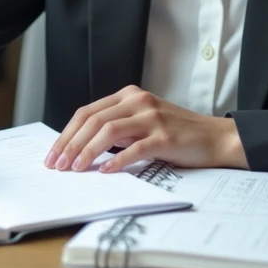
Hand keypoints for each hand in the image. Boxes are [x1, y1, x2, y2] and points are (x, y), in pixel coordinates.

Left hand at [44, 85, 247, 173]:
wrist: (214, 137)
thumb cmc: (176, 133)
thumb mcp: (142, 123)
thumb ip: (117, 128)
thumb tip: (81, 147)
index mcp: (129, 96)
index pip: (87, 112)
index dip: (67, 133)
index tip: (53, 154)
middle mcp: (138, 101)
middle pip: (93, 120)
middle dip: (70, 143)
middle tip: (57, 165)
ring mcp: (152, 117)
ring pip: (109, 130)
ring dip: (87, 151)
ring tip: (75, 169)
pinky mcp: (165, 136)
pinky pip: (134, 148)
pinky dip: (116, 160)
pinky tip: (105, 171)